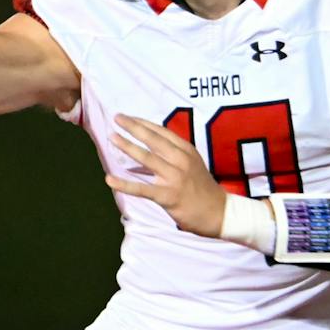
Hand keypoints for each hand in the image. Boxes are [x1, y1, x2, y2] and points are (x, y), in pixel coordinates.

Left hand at [105, 115, 227, 237]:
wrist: (220, 213)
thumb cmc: (202, 188)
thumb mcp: (193, 163)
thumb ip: (174, 153)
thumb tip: (150, 145)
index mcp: (187, 151)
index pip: (162, 132)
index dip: (143, 123)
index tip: (128, 117)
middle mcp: (181, 160)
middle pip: (154, 139)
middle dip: (133, 127)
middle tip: (117, 117)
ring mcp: (175, 178)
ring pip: (147, 158)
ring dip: (128, 146)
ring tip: (112, 137)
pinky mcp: (168, 196)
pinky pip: (143, 189)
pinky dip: (125, 184)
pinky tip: (109, 180)